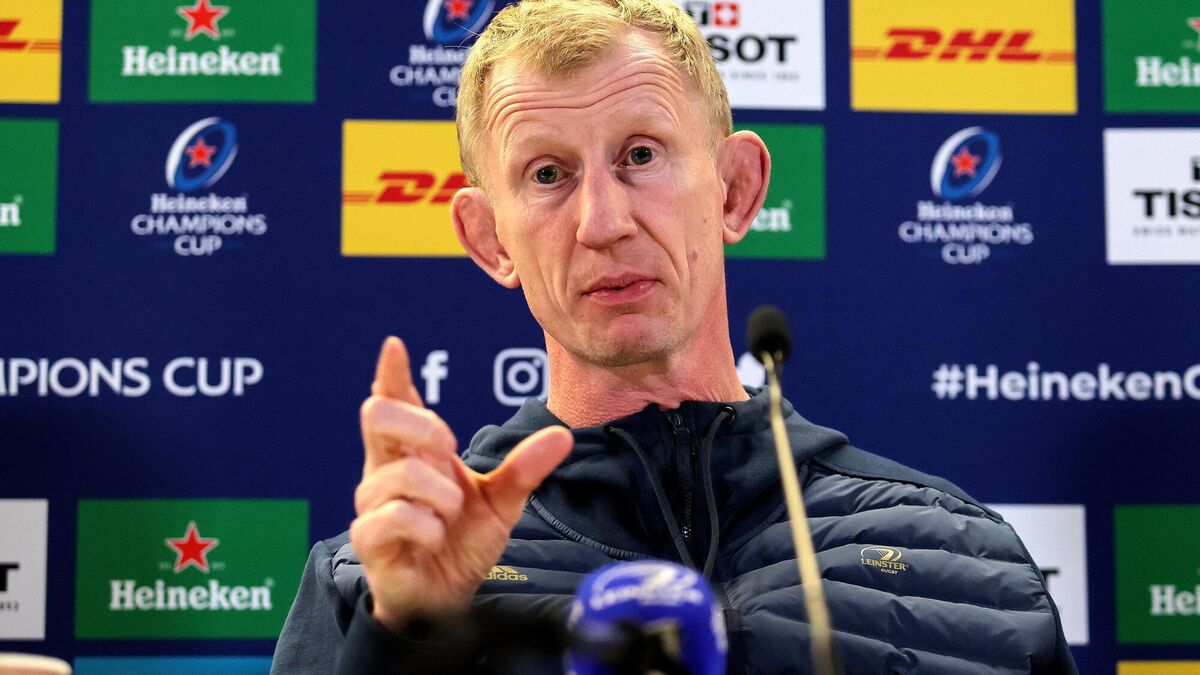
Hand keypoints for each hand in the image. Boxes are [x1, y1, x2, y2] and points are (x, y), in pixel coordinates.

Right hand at [350, 337, 572, 632]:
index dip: (391, 374)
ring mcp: (372, 503)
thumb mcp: (501, 502)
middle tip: (449, 451)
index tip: (395, 346)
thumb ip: (524, 468)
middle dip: (423, 425)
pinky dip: (426, 528)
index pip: (395, 404)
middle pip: (378, 416)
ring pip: (399, 476)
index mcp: (413, 453)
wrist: (448, 598)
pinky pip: (392, 518)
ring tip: (450, 517)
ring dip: (440, 497)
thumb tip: (562, 436)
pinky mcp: (369, 539)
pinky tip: (434, 539)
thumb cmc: (463, 541)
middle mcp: (386, 471)